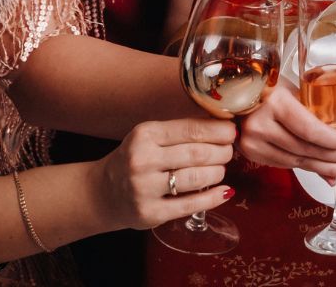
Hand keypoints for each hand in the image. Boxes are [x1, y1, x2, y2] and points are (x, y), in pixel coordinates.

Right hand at [87, 117, 237, 230]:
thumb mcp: (150, 138)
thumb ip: (181, 131)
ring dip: (218, 173)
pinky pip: (190, 205)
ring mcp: (145, 188)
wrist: (103, 192)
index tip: (232, 132)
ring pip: (196, 178)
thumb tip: (223, 124)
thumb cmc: (135, 159)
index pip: (191, 129)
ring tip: (221, 169)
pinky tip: (224, 191)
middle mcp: (142, 160)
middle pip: (197, 154)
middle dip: (222, 152)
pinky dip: (213, 197)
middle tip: (230, 152)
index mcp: (145, 135)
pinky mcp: (150, 212)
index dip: (218, 131)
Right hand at [238, 85, 335, 176]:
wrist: (231, 93)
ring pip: (298, 162)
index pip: (311, 130)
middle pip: (307, 150)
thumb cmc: (266, 86)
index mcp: (274, 102)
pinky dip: (308, 167)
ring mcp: (252, 142)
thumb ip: (315, 115)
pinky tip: (326, 169)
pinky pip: (287, 164)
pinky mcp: (251, 153)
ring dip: (327, 167)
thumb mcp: (292, 91)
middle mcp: (260, 125)